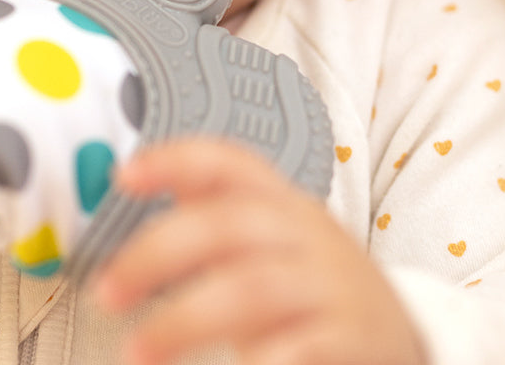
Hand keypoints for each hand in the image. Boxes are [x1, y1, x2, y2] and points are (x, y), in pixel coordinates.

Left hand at [91, 137, 426, 364]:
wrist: (400, 336)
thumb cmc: (311, 285)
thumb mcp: (271, 237)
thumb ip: (213, 210)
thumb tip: (131, 178)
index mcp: (282, 202)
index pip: (229, 161)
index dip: (176, 159)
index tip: (126, 175)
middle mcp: (306, 234)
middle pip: (227, 225)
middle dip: (157, 254)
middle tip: (105, 292)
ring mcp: (331, 286)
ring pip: (251, 289)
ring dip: (184, 320)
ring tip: (137, 350)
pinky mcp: (351, 338)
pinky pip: (300, 346)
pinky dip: (262, 358)